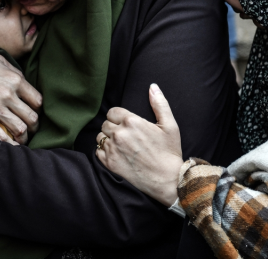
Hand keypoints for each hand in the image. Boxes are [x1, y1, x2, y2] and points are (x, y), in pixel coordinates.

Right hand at [0, 54, 41, 144]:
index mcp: (15, 80)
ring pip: (20, 130)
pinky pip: (1, 137)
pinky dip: (9, 144)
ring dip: (24, 137)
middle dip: (34, 126)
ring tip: (22, 138)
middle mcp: (7, 95)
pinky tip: (11, 145)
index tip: (34, 112)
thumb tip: (26, 83)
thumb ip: (15, 71)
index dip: (38, 109)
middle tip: (32, 128)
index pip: (37, 101)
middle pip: (32, 118)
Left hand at [96, 84, 183, 206]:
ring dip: (107, 139)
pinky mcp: (109, 163)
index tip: (126, 124)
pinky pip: (98, 151)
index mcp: (132, 121)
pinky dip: (104, 152)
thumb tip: (152, 86)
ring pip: (100, 137)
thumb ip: (159, 104)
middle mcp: (119, 134)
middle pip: (105, 124)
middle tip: (126, 136)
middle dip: (113, 127)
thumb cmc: (170, 152)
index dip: (119, 117)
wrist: (168, 180)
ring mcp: (112, 149)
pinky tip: (117, 154)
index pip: (112, 112)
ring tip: (121, 145)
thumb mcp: (170, 125)